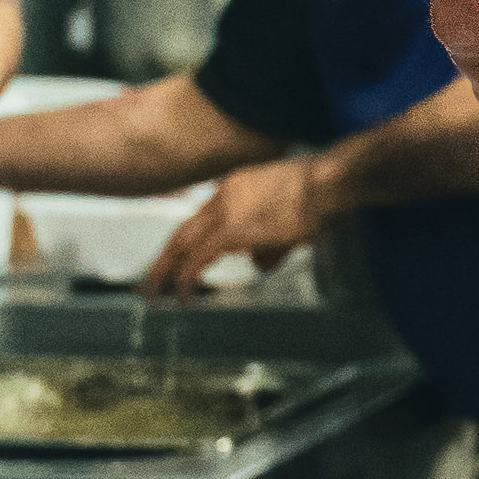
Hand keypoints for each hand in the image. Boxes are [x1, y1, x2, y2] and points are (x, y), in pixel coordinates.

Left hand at [145, 157, 330, 292]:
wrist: (330, 182)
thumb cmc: (323, 195)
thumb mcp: (291, 220)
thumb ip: (270, 243)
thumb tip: (258, 263)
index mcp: (237, 186)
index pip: (201, 218)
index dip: (185, 243)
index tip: (175, 260)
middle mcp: (225, 195)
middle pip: (183, 230)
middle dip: (163, 259)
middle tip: (148, 281)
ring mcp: (227, 211)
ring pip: (182, 244)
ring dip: (165, 272)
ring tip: (154, 295)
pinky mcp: (233, 230)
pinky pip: (198, 259)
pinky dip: (186, 279)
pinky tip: (183, 297)